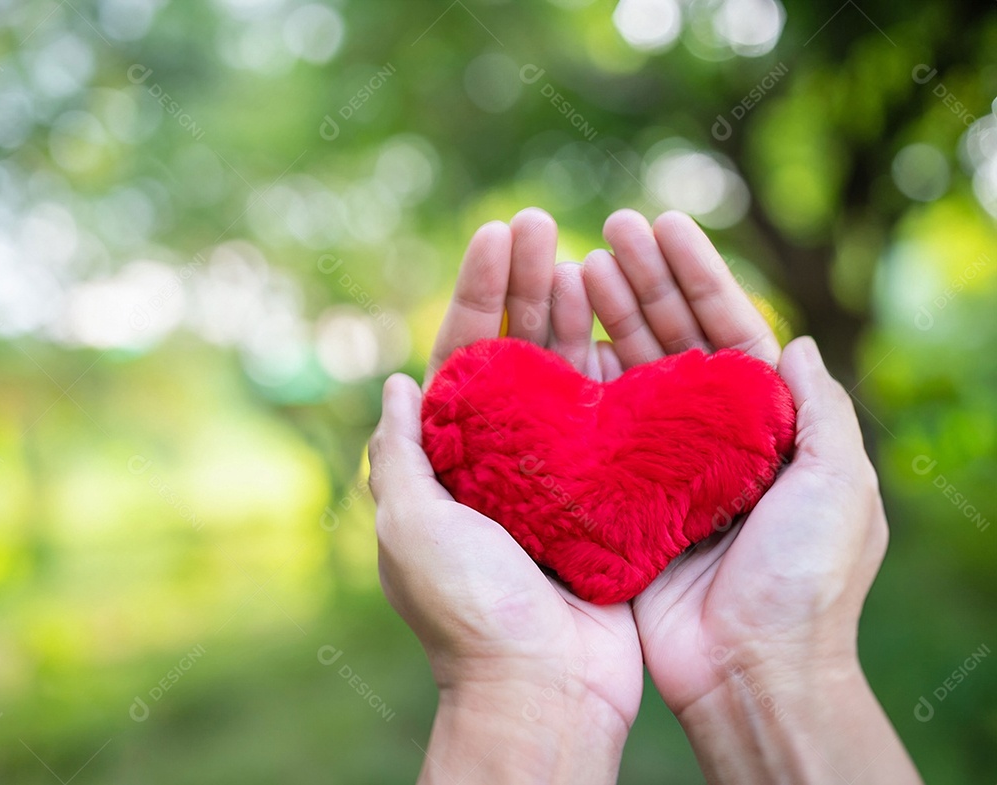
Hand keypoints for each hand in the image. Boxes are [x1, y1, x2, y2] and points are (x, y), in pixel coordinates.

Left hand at [370, 209, 639, 784]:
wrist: (543, 688)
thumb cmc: (468, 611)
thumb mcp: (410, 528)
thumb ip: (400, 455)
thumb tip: (395, 381)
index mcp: (450, 456)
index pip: (462, 354)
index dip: (478, 291)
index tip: (499, 233)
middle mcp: (501, 455)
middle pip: (514, 350)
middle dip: (524, 285)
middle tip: (542, 221)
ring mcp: (555, 470)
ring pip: (563, 373)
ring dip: (570, 313)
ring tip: (585, 251)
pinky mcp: (604, 491)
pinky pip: (611, 418)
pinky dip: (616, 368)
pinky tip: (627, 322)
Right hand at [583, 209, 920, 783]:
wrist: (747, 671)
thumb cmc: (803, 581)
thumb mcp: (839, 486)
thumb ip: (820, 411)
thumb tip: (800, 344)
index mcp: (765, 427)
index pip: (730, 331)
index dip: (699, 275)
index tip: (664, 224)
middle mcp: (709, 437)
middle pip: (674, 340)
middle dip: (645, 281)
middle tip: (607, 228)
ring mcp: (659, 464)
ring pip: (629, 373)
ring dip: (606, 316)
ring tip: (575, 263)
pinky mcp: (617, 497)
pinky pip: (594, 427)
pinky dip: (576, 381)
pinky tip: (555, 337)